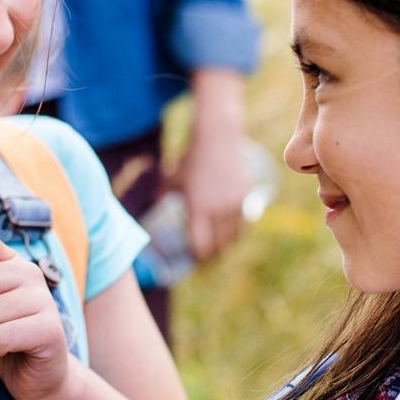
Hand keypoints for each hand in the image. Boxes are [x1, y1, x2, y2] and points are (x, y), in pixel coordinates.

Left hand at [171, 115, 247, 263]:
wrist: (218, 137)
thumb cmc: (191, 158)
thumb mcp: (172, 177)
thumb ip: (162, 195)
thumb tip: (153, 205)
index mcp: (198, 208)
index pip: (201, 245)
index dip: (198, 257)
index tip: (193, 260)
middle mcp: (218, 210)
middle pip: (218, 246)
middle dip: (211, 257)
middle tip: (206, 262)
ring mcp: (234, 204)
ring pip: (233, 238)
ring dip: (226, 248)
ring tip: (219, 252)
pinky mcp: (246, 197)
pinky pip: (243, 224)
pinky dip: (237, 234)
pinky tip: (230, 237)